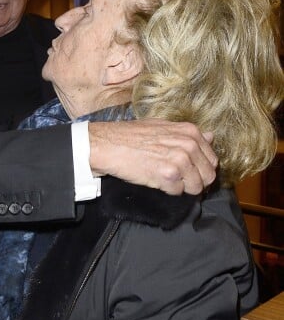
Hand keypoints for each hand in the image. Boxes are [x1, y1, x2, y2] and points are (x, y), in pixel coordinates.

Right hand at [88, 119, 216, 194]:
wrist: (108, 144)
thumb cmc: (130, 135)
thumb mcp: (162, 127)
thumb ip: (187, 134)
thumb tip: (211, 137)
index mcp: (190, 132)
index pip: (212, 159)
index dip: (200, 168)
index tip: (188, 171)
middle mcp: (188, 145)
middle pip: (208, 176)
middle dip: (194, 181)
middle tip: (177, 179)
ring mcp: (180, 160)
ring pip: (196, 187)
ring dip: (181, 187)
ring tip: (164, 178)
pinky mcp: (168, 175)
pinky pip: (178, 192)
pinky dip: (167, 190)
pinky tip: (155, 179)